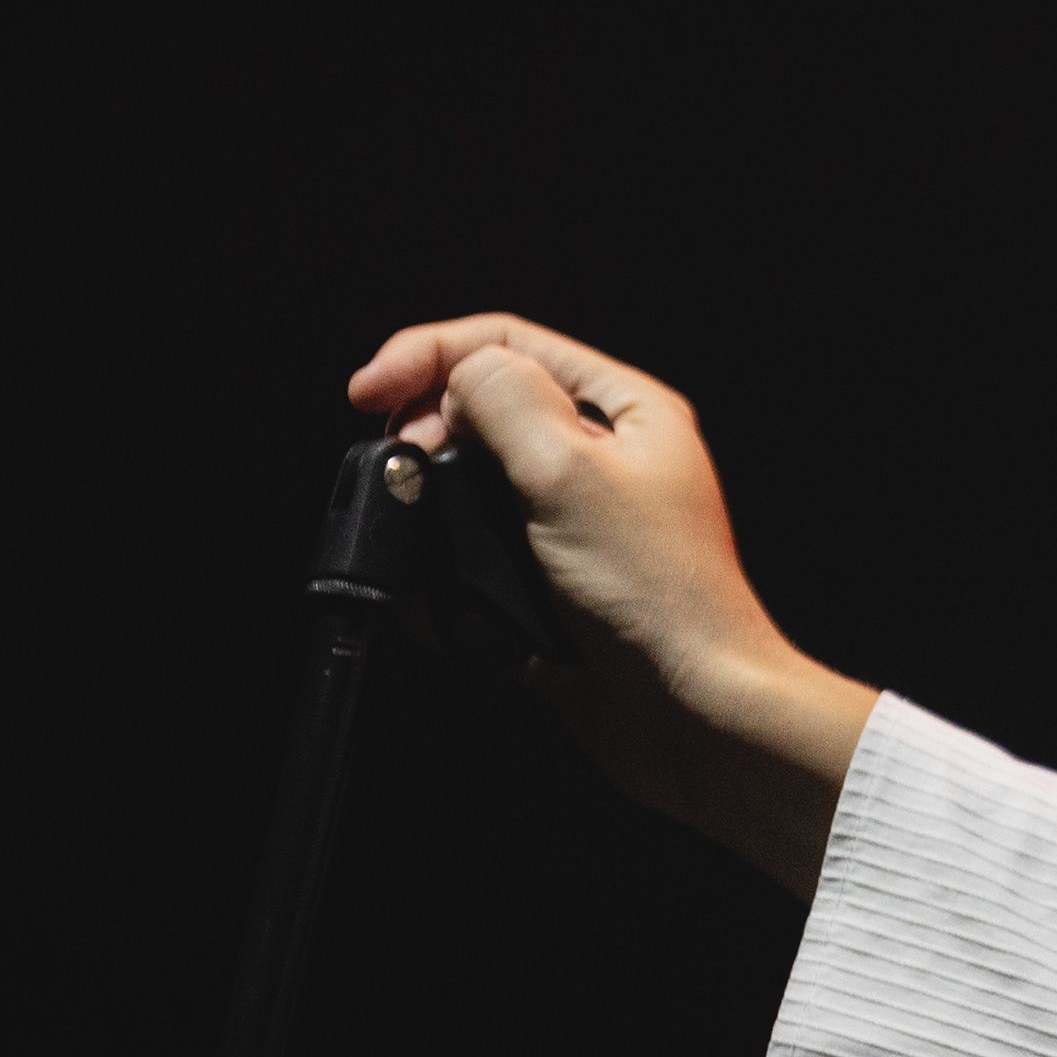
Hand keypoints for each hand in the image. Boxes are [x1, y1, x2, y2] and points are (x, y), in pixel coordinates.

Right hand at [348, 315, 875, 897]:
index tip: (367, 391)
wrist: (689, 711)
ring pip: (470, 494)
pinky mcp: (550, 586)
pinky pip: (475, 565)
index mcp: (625, 412)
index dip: (429, 355)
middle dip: (425, 436)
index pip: (510, 345)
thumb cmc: (659, 593)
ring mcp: (574, 526)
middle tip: (397, 467)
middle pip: (483, 413)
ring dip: (433, 518)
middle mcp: (604, 459)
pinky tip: (442, 606)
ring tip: (415, 539)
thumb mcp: (571, 473)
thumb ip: (506, 405)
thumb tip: (458, 372)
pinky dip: (446, 581)